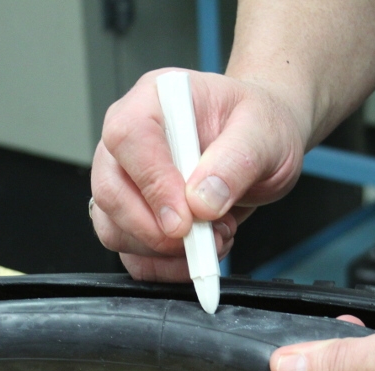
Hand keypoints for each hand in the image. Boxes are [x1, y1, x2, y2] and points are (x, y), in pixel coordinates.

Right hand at [90, 68, 308, 280]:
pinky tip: (199, 253)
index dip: (152, 184)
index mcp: (154, 100)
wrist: (260, 148)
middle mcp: (129, 141)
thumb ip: (236, 162)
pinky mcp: (134, 216)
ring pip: (114, 229)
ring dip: (164, 251)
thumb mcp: (264, 133)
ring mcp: (126, 181)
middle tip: (205, 237)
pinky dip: (164, 266)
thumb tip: (202, 201)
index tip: (185, 218)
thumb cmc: (258, 127)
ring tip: (213, 236)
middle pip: (110, 191)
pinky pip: (130, 254)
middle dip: (156, 230)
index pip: (129, 138)